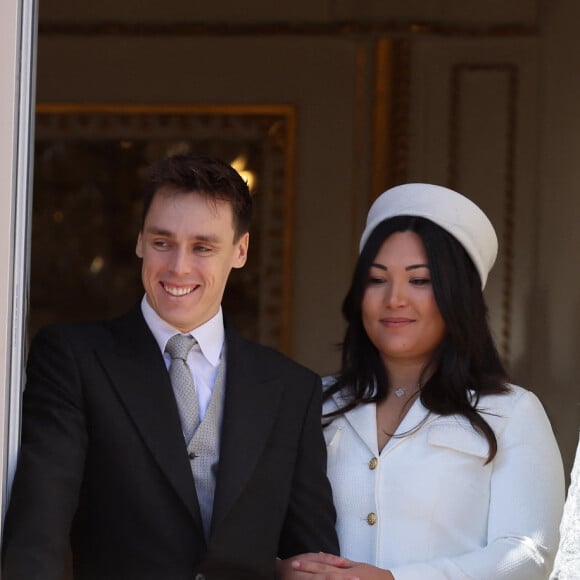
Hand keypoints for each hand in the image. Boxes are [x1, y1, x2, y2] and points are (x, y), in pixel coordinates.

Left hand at [278, 553, 393, 579]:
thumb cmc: (371, 575)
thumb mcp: (355, 566)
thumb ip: (338, 561)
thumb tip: (321, 554)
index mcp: (343, 570)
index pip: (322, 565)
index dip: (309, 563)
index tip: (295, 561)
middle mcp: (343, 577)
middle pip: (322, 574)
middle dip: (307, 572)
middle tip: (292, 567)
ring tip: (300, 579)